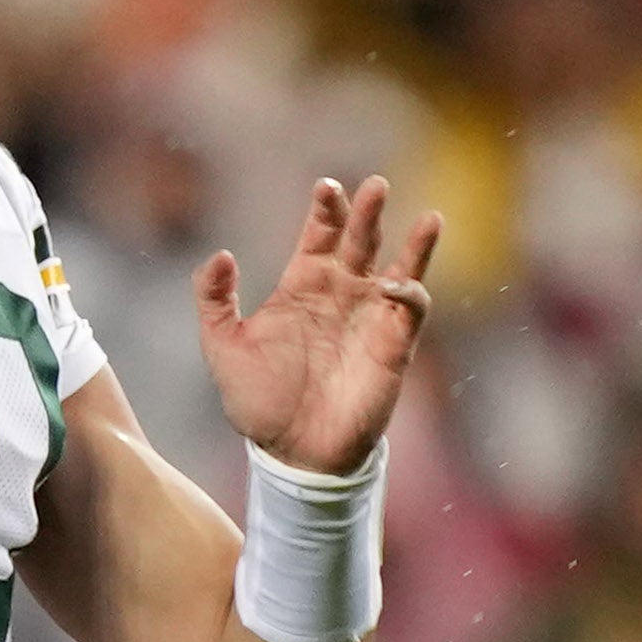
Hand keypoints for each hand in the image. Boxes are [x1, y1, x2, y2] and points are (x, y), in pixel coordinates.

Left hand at [199, 175, 442, 478]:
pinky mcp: (393, 347)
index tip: (326, 189)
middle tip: (375, 186)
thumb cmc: (258, 403)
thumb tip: (220, 254)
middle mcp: (341, 294)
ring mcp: (369, 317)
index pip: (320, 234)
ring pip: (401, 267)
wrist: (292, 454)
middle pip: (361, 240)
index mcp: (303, 286)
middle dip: (369, 212)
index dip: (326, 209)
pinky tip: (397, 284)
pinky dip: (411, 292)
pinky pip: (412, 309)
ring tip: (429, 218)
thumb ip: (213, 300)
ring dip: (415, 243)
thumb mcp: (222, 347)